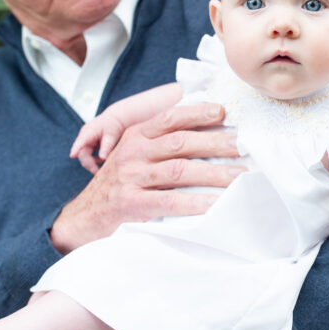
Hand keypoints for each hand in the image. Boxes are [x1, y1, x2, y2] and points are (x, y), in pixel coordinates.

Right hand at [50, 101, 243, 252]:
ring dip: (214, 173)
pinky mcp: (131, 204)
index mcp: (136, 136)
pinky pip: (170, 201)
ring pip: (180, 170)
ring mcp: (131, 178)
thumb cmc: (120, 185)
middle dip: (216, 143)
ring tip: (240, 177)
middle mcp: (133, 152)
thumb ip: (161, 144)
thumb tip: (209, 135)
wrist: (83, 217)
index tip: (224, 112)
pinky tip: (216, 204)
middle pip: (181, 142)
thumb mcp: (134, 156)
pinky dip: (196, 202)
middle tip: (245, 147)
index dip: (197, 112)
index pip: (170, 118)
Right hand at [70, 109, 126, 173]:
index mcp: (88, 131)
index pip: (81, 141)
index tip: (72, 155)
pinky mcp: (89, 146)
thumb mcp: (112, 135)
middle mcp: (84, 137)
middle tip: (98, 172)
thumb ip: (107, 146)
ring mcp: (85, 142)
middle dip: (89, 164)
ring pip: (85, 156)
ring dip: (92, 163)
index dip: (76, 148)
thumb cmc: (113, 125)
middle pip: (82, 153)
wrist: (115, 119)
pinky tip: (104, 160)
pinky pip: (89, 156)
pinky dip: (95, 161)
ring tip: (103, 167)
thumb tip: (103, 158)